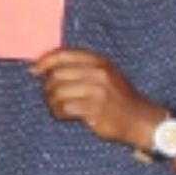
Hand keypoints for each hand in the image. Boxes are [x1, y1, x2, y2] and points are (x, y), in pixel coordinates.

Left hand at [31, 49, 163, 148]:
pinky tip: (63, 115)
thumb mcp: (105, 74)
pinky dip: (58, 113)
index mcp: (99, 61)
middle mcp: (98, 73)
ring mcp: (98, 91)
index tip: (34, 71)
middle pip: (57, 75)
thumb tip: (44, 67)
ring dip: (52, 102)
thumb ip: (80, 67)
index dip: (44, 61)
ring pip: (58, 92)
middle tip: (52, 97)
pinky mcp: (95, 109)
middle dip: (49, 87)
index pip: (63, 54)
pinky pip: (64, 108)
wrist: (141, 120)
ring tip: (58, 108)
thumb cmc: (118, 98)